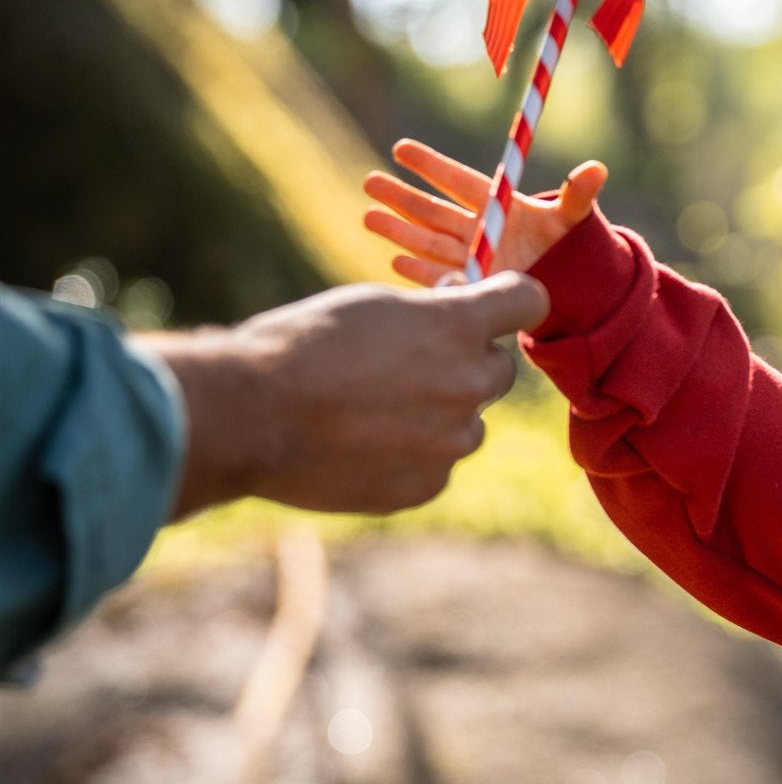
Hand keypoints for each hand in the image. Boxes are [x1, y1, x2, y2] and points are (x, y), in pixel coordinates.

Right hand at [148, 273, 550, 516]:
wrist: (250, 417)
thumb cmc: (299, 347)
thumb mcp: (369, 306)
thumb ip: (428, 311)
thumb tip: (459, 301)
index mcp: (457, 328)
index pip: (528, 300)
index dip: (513, 298)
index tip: (495, 303)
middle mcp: (467, 384)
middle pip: (498, 369)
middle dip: (466, 362)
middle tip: (411, 362)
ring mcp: (450, 441)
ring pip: (468, 424)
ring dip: (438, 415)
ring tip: (374, 410)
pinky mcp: (426, 485)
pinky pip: (436, 466)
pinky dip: (411, 456)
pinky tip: (363, 445)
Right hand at [362, 138, 606, 283]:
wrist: (575, 285)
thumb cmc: (574, 246)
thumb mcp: (573, 219)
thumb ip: (578, 195)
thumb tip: (598, 168)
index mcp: (498, 205)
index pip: (459, 181)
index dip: (432, 166)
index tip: (402, 149)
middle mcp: (479, 228)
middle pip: (433, 210)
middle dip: (402, 196)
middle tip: (371, 180)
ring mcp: (472, 257)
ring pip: (428, 240)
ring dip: (399, 229)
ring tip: (367, 216)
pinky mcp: (472, 285)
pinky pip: (440, 277)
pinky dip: (420, 272)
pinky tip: (394, 261)